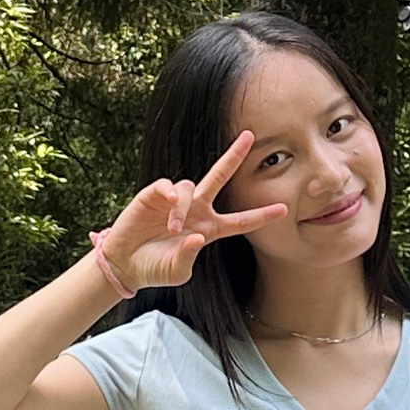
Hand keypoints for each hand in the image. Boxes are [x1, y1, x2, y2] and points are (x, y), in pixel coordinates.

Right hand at [91, 138, 277, 294]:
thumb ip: (188, 257)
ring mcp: (176, 201)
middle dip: (234, 156)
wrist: (125, 264)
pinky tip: (169, 203)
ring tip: (171, 228)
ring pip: (190, 188)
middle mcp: (197, 210)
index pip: (240, 222)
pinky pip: (168, 185)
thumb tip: (197, 236)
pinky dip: (170, 192)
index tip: (283, 209)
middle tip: (250, 136)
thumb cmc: (155, 268)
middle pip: (220, 177)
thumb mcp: (177, 272)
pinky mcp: (154, 195)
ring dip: (183, 208)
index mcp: (209, 229)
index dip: (261, 216)